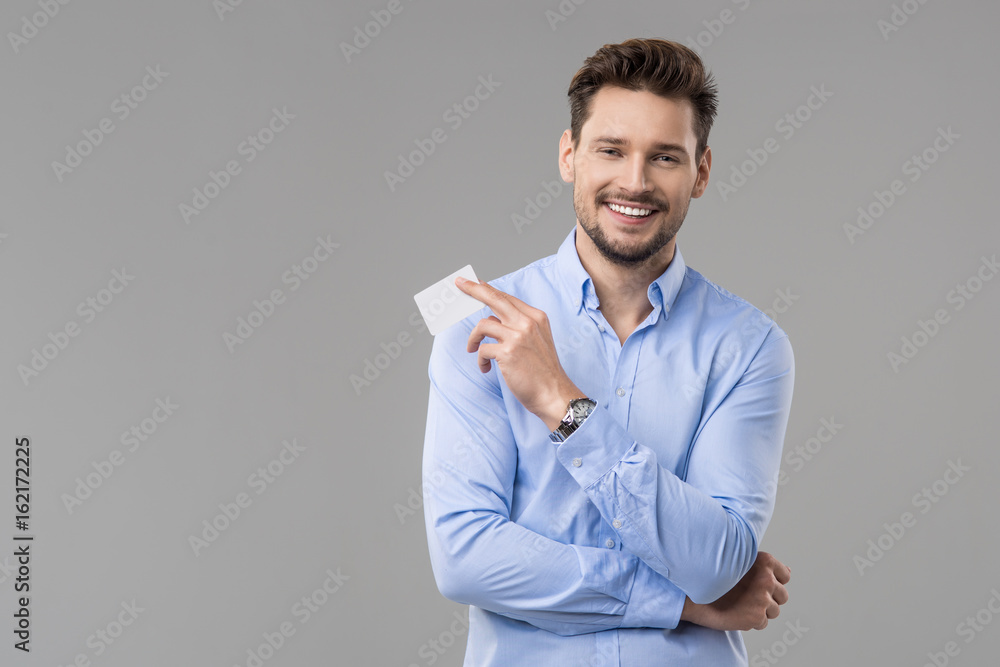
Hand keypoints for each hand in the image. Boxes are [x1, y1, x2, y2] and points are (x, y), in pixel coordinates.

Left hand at [455, 276, 582, 429]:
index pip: (507, 298)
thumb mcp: (538, 341)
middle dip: (474, 289)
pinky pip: (482, 349)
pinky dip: (480, 360)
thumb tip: (492, 320)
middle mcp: (527, 322)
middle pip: (494, 298)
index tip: (475, 283)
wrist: (553, 393)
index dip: (489, 289)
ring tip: (472, 350)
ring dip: (473, 338)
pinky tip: (485, 369)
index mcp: (536, 317)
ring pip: (483, 325)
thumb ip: (519, 327)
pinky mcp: (507, 352)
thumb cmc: (543, 371)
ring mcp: (517, 336)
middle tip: (459, 283)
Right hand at [680, 551, 790, 630]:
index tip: (758, 583)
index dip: (773, 581)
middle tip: (748, 596)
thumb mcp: (740, 562)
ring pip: (774, 611)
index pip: (785, 576)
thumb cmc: (714, 575)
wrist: (692, 593)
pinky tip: (736, 612)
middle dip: (769, 598)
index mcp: (764, 562)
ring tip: (741, 604)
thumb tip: (788, 571)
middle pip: (783, 596)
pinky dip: (751, 621)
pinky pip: (762, 623)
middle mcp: (766, 579)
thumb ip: (764, 567)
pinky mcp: (756, 617)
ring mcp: (762, 599)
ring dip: (761, 610)